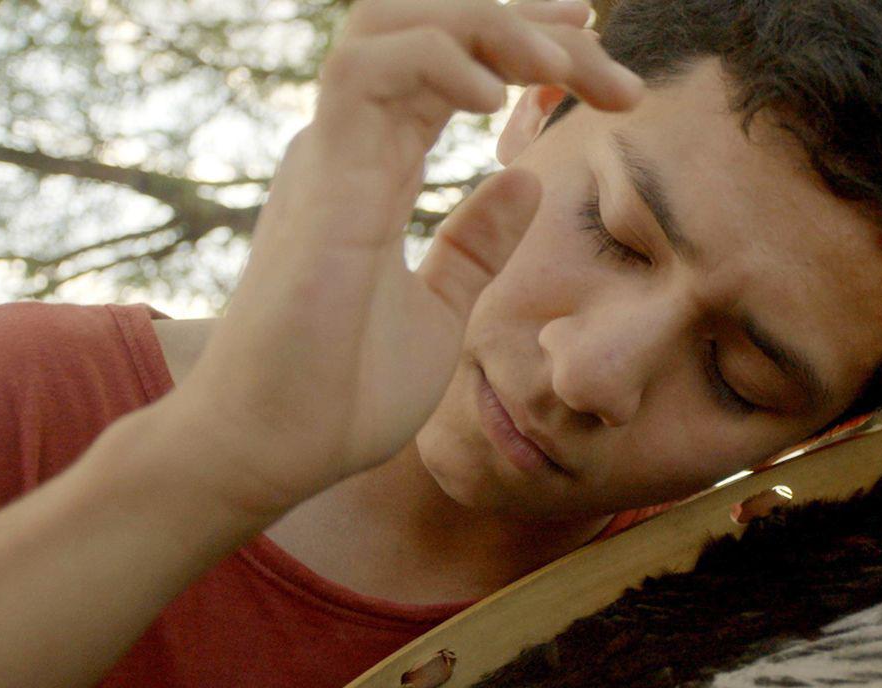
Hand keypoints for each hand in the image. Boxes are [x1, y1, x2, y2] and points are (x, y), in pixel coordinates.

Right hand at [166, 0, 642, 516]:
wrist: (276, 451)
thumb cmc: (343, 392)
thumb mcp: (439, 311)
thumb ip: (475, 245)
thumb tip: (524, 181)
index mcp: (374, 168)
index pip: (449, 68)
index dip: (521, 43)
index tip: (592, 53)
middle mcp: (349, 145)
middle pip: (430, 27)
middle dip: (524, 22)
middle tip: (604, 47)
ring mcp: (329, 154)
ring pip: (394, 24)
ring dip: (489, 26)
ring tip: (563, 62)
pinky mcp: (320, 179)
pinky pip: (367, 75)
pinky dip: (437, 61)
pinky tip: (498, 96)